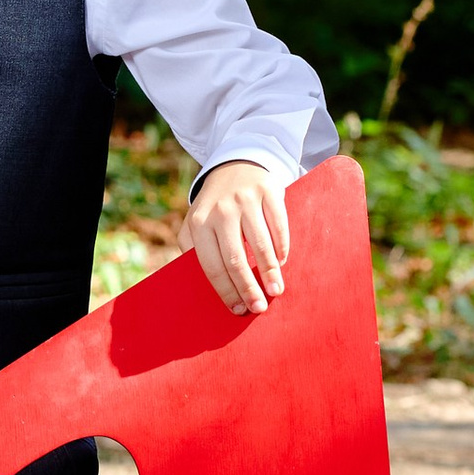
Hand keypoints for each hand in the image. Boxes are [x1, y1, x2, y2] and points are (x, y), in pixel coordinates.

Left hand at [187, 158, 290, 316]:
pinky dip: (281, 247)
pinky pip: (278, 225)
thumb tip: (202, 283)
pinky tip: (282, 262)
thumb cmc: (214, 206)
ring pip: (260, 245)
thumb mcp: (194, 222)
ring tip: (276, 291)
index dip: (225, 291)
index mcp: (198, 223)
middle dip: (248, 288)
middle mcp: (220, 211)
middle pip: (235, 259)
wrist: (234, 165)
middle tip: (259, 308)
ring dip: (270, 272)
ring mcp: (245, 200)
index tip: (238, 310)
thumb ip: (191, 248)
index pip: (211, 266)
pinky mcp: (268, 191)